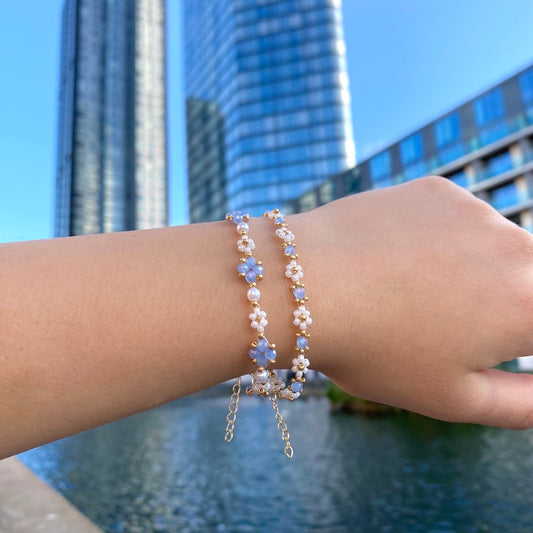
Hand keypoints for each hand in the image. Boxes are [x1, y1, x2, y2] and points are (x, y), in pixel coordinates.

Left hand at [298, 176, 532, 427]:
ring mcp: (476, 212)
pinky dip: (438, 241)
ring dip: (470, 270)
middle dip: (500, 306)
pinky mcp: (439, 191)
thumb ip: (522, 402)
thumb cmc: (375, 350)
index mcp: (530, 306)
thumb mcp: (454, 398)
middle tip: (442, 322)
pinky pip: (455, 221)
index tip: (474, 341)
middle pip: (527, 282)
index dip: (513, 338)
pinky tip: (394, 258)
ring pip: (492, 248)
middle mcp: (518, 249)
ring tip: (407, 291)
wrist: (303, 286)